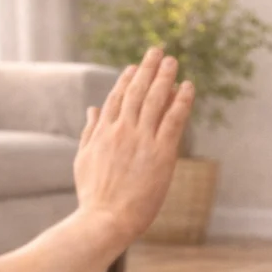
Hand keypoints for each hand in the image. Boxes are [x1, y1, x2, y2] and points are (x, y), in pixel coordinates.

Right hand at [73, 47, 194, 241]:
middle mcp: (122, 131)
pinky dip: (181, 101)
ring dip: (165, 77)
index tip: (135, 67)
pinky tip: (188, 87)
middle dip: (148, 69)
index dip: (127, 80)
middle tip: (158, 51)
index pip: (116, 98)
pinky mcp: (161, 154)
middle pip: (136, 92)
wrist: (105, 220)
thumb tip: (92, 109)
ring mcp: (141, 140)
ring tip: (173, 61)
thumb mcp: (83, 160)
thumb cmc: (94, 197)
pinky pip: (174, 120)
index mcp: (102, 132)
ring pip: (155, 100)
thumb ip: (89, 132)